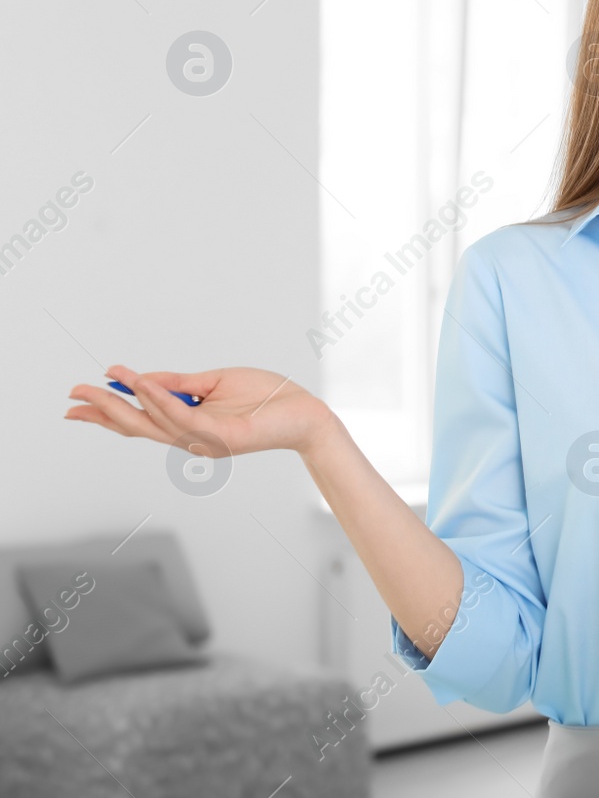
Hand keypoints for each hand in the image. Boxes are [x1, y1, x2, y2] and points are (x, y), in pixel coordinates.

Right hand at [65, 364, 341, 458]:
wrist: (305, 411)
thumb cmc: (266, 397)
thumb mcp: (215, 382)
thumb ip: (180, 383)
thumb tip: (142, 378)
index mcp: (189, 425)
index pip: (140, 422)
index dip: (108, 413)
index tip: (77, 402)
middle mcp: (192, 438)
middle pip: (137, 427)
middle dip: (104, 412)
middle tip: (73, 396)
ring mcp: (206, 441)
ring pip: (156, 423)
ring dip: (127, 401)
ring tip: (104, 383)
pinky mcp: (222, 438)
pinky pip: (185, 418)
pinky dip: (162, 401)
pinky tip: (144, 385)